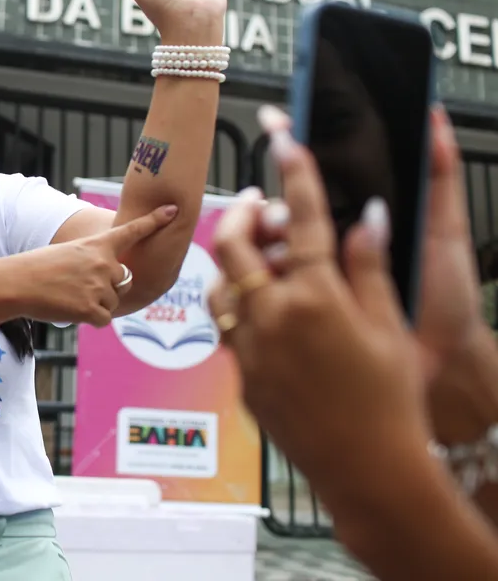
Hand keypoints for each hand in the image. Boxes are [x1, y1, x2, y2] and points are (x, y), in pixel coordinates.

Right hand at [14, 205, 178, 326]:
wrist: (17, 284)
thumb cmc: (37, 268)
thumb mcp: (68, 254)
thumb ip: (92, 262)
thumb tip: (108, 283)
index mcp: (97, 245)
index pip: (132, 231)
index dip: (154, 221)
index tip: (173, 211)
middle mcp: (103, 263)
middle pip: (124, 281)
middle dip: (108, 288)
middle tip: (79, 287)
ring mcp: (99, 286)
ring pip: (113, 302)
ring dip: (96, 305)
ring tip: (69, 297)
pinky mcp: (92, 309)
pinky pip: (103, 320)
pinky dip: (90, 319)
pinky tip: (70, 310)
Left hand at [207, 120, 430, 502]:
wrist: (367, 468)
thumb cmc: (390, 401)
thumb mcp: (390, 326)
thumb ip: (369, 266)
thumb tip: (367, 215)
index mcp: (316, 298)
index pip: (304, 219)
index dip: (295, 172)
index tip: (284, 138)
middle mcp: (271, 318)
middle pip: (234, 244)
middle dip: (244, 213)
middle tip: (261, 201)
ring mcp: (249, 348)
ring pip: (217, 284)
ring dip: (233, 260)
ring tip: (259, 252)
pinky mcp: (240, 374)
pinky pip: (224, 324)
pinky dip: (235, 303)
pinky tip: (259, 302)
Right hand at [256, 104, 482, 376]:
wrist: (444, 363)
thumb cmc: (446, 297)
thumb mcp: (446, 230)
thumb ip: (439, 175)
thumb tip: (433, 115)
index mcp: (360, 219)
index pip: (321, 176)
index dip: (296, 146)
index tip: (276, 124)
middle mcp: (330, 243)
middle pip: (284, 208)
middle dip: (272, 202)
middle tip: (278, 210)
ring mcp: (311, 276)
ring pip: (267, 243)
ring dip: (265, 234)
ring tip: (277, 238)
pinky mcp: (300, 308)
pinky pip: (266, 285)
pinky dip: (260, 273)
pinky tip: (270, 269)